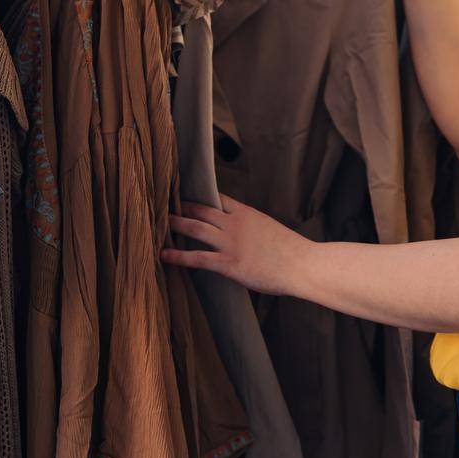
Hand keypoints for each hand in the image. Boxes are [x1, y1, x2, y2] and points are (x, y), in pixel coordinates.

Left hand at [162, 194, 311, 296]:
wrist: (301, 265)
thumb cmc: (292, 252)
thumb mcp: (271, 231)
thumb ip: (254, 230)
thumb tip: (246, 237)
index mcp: (247, 213)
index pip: (218, 198)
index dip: (200, 195)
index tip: (184, 192)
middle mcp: (235, 223)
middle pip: (201, 209)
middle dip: (181, 206)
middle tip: (163, 203)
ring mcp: (230, 242)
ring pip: (195, 228)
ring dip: (175, 224)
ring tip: (157, 222)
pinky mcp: (227, 263)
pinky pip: (197, 257)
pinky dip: (178, 255)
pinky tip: (164, 255)